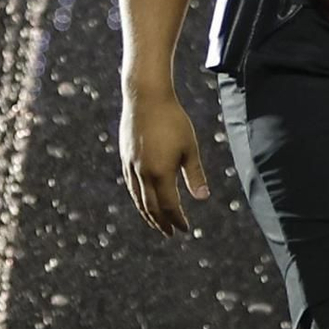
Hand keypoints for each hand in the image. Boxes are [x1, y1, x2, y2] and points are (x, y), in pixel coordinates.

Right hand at [119, 86, 209, 237]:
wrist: (146, 96)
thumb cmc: (173, 119)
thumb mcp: (189, 147)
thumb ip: (195, 174)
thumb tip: (203, 198)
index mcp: (161, 173)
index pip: (170, 206)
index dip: (178, 220)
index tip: (185, 229)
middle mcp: (143, 173)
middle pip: (151, 207)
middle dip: (162, 222)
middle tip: (170, 233)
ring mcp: (131, 166)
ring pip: (138, 198)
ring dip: (148, 214)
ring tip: (156, 223)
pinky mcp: (125, 157)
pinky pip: (130, 185)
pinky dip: (137, 198)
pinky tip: (142, 199)